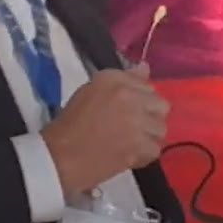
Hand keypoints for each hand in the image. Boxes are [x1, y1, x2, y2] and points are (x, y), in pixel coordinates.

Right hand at [41, 65, 169, 195]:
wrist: (61, 155)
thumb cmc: (71, 123)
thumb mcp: (91, 91)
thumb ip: (123, 79)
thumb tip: (146, 67)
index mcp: (113, 80)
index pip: (145, 83)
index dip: (140, 99)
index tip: (128, 110)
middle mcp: (128, 96)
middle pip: (160, 104)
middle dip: (151, 116)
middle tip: (134, 126)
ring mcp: (136, 121)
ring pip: (161, 128)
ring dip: (149, 136)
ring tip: (132, 142)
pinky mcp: (139, 145)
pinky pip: (155, 148)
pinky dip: (145, 154)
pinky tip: (131, 154)